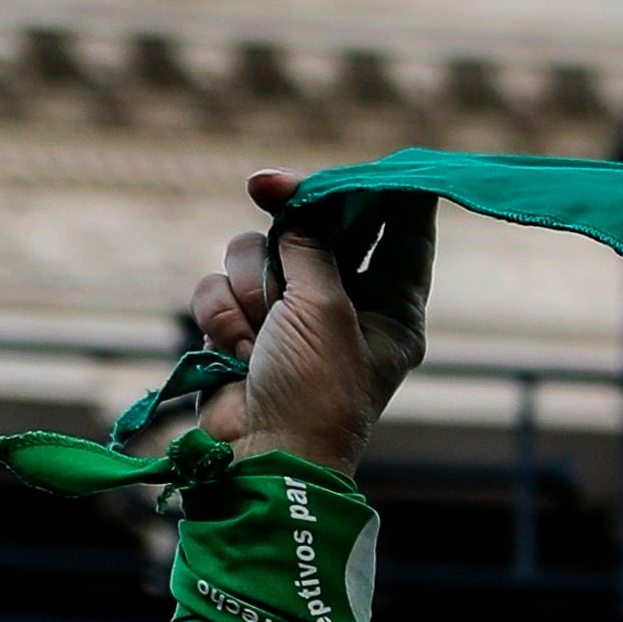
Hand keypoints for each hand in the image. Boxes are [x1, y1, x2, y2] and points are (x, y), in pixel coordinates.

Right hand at [186, 172, 436, 467]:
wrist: (259, 460)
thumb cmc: (312, 392)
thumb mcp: (324, 308)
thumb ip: (312, 246)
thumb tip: (298, 209)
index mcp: (393, 308)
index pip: (401, 232)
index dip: (381, 192)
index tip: (361, 162)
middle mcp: (345, 308)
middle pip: (321, 229)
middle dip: (290, 217)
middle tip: (266, 187)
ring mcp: (289, 318)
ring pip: (259, 254)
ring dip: (252, 286)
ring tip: (258, 332)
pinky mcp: (241, 331)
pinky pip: (221, 289)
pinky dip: (222, 315)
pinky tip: (234, 352)